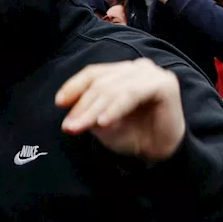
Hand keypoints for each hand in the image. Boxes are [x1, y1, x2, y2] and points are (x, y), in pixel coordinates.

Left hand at [55, 58, 185, 161]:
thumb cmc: (134, 135)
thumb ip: (88, 111)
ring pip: (113, 89)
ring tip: (81, 127)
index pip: (93, 74)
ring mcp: (150, 73)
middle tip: (70, 126)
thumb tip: (68, 108)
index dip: (74, 86)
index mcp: (122, 72)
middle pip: (100, 82)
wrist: (162, 153)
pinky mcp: (163, 83)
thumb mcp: (102, 122)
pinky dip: (115, 109)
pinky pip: (130, 94)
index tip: (59, 103)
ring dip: (94, 110)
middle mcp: (136, 68)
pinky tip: (103, 122)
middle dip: (82, 106)